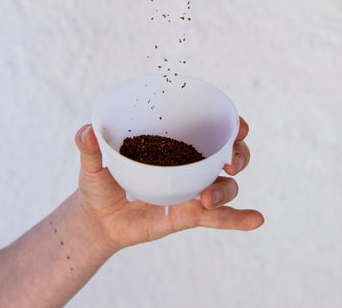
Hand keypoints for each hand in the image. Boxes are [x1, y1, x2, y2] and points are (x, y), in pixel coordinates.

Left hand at [74, 118, 263, 252]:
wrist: (98, 219)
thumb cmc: (101, 181)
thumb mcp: (93, 163)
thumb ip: (88, 146)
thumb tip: (85, 133)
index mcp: (174, 141)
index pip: (209, 126)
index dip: (230, 123)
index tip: (239, 124)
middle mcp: (191, 163)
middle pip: (229, 153)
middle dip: (238, 154)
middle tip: (229, 162)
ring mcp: (194, 189)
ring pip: (227, 185)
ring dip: (227, 189)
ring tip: (207, 199)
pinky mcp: (190, 214)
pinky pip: (220, 217)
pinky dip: (239, 218)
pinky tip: (256, 219)